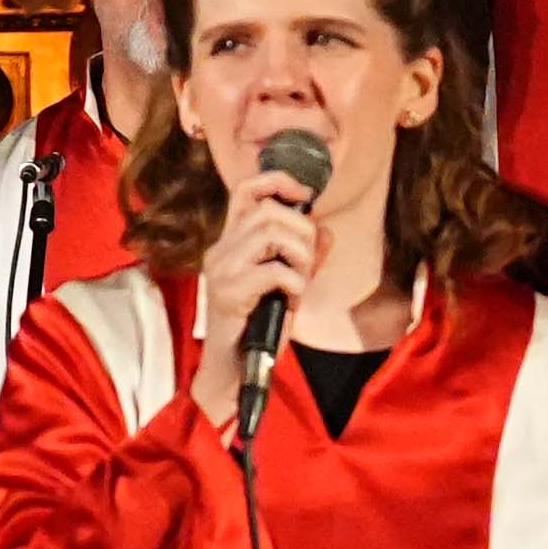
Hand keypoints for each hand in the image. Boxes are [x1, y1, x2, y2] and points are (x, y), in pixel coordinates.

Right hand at [190, 166, 336, 424]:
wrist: (236, 368)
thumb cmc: (259, 326)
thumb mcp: (288, 285)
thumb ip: (305, 257)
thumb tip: (326, 229)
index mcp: (231, 242)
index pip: (246, 190)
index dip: (277, 180)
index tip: (305, 194)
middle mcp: (221, 249)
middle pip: (268, 210)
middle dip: (302, 231)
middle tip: (306, 262)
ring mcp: (222, 270)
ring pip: (271, 233)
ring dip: (299, 256)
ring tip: (299, 281)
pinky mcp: (229, 293)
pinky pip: (274, 271)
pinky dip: (295, 284)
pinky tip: (293, 300)